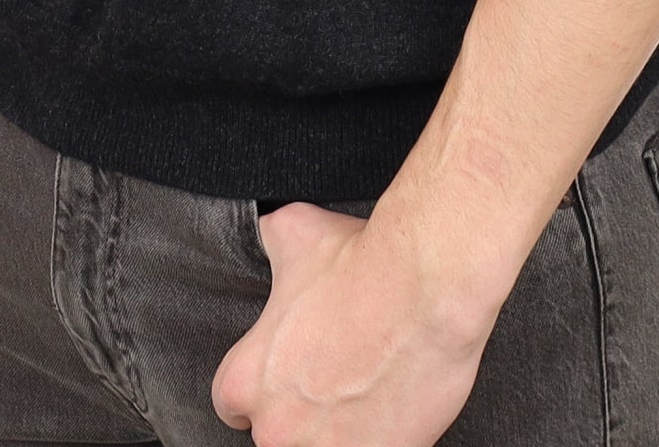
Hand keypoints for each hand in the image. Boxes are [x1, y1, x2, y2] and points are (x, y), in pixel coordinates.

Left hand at [211, 201, 498, 446]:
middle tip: (333, 375)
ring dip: (339, 429)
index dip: (262, 385)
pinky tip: (392, 402)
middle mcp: (280, 427)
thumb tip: (267, 233)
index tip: (286, 374)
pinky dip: (380, 435)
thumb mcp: (294, 231)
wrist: (426, 286)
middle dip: (303, 409)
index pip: (232, 404)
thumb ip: (271, 243)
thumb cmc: (362, 264)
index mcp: (248, 379)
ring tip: (364, 391)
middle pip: (278, 433)